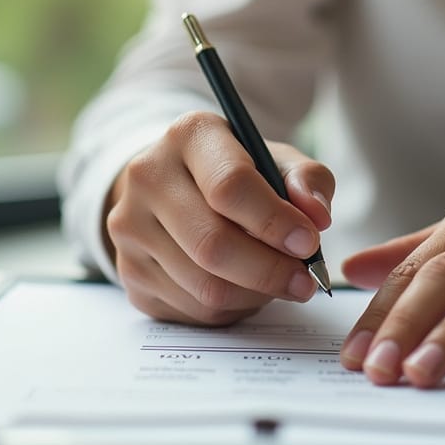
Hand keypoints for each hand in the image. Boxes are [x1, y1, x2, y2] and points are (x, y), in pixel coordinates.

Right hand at [104, 110, 333, 325]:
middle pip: (213, 244)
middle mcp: (148, 176)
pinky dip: (230, 308)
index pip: (229, 186)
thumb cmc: (236, 172)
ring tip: (277, 280)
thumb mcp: (277, 160)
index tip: (308, 242)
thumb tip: (316, 215)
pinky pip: (191, 309)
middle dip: (270, 270)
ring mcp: (130, 226)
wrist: (174, 186)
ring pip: (204, 286)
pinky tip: (243, 288)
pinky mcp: (128, 270)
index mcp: (189, 135)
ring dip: (254, 294)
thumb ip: (307, 180)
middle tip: (305, 280)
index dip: (274, 221)